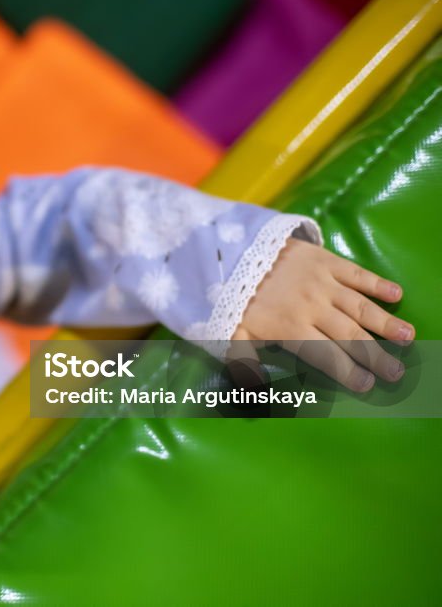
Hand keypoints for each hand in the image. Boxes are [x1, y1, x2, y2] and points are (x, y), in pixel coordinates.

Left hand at [230, 238, 414, 391]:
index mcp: (290, 327)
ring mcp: (321, 282)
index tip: (367, 385)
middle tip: (396, 372)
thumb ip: (243, 361)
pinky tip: (396, 294)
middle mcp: (311, 306)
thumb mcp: (230, 331)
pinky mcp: (325, 260)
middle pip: (350, 335)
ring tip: (408, 337)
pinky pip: (356, 273)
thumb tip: (254, 388)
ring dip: (385, 322)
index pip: (326, 355)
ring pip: (360, 306)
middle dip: (375, 356)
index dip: (347, 372)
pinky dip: (377, 283)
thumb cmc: (234, 296)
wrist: (232, 250)